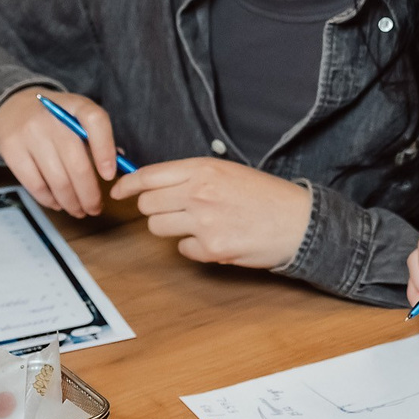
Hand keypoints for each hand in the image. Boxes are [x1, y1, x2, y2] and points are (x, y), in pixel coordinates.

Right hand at [0, 87, 120, 217]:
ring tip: (79, 211)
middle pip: (77, 163)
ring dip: (71, 202)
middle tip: (95, 208)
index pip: (95, 121)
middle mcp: (52, 117)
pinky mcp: (11, 149)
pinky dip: (49, 200)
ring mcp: (29, 133)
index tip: (109, 176)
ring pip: (57, 179)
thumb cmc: (56, 119)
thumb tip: (118, 168)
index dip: (105, 150)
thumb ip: (97, 138)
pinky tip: (58, 204)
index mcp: (75, 104)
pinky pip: (35, 184)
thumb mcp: (77, 116)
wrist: (13, 107)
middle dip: (89, 194)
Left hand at [110, 159, 311, 269]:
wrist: (298, 222)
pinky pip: (182, 249)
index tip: (119, 191)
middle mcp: (199, 193)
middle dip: (154, 208)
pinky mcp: (211, 249)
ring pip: (158, 227)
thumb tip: (157, 185)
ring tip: (198, 224)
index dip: (128, 185)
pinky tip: (216, 238)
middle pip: (148, 204)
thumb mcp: (229, 172)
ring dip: (171, 228)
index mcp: (204, 169)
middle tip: (172, 210)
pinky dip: (193, 247)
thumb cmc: (267, 196)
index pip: (149, 175)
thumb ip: (194, 176)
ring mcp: (203, 223)